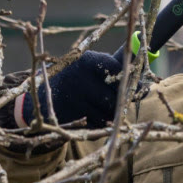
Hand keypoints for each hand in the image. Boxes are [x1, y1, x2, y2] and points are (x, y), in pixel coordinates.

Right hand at [3, 49, 122, 131]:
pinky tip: (90, 114)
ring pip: (110, 111)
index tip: (134, 86)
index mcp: (88, 60)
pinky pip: (99, 123)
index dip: (129, 80)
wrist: (40, 98)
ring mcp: (76, 97)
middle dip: (121, 100)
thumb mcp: (92, 68)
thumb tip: (143, 77)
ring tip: (100, 106)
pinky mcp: (73, 115)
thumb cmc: (77, 81)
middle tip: (117, 100)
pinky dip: (100, 122)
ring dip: (111, 113)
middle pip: (118, 94)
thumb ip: (117, 69)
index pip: (120, 70)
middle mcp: (81, 77)